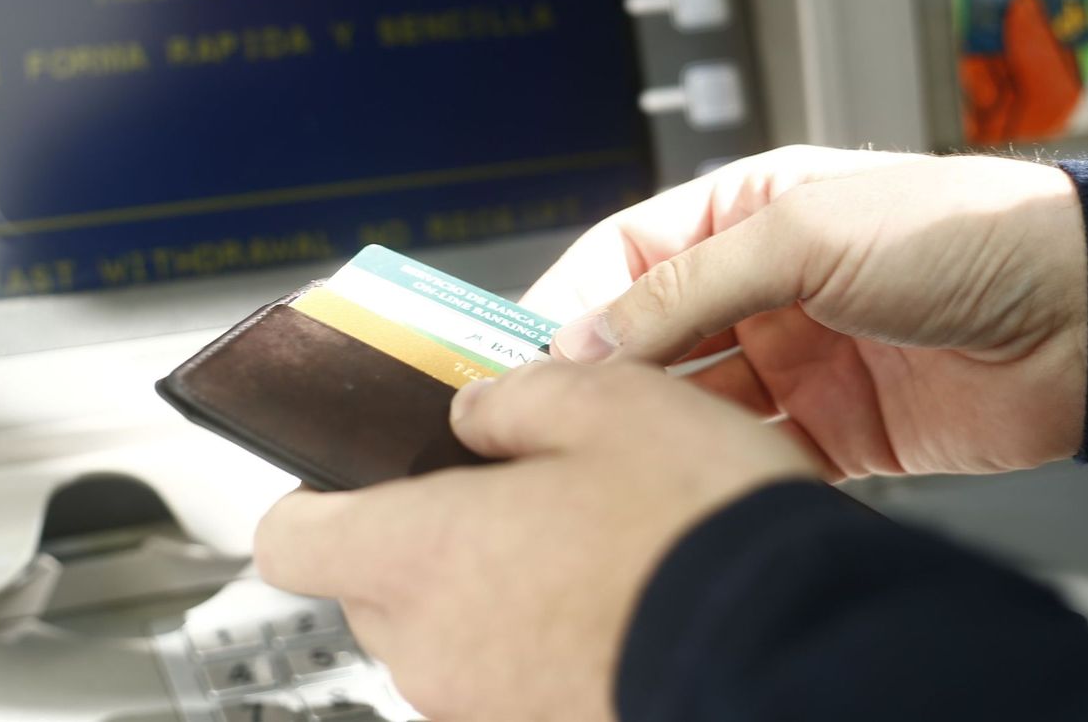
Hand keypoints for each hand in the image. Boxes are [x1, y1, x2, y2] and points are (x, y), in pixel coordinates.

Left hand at [254, 360, 816, 721]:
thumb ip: (517, 397)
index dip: (313, 497)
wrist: (796, 650)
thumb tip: (478, 410)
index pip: (291, 540)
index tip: (348, 472)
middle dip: (419, 535)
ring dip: (488, 588)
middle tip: (498, 486)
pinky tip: (614, 596)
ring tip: (580, 539)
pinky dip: (538, 639)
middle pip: (371, 588)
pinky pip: (510, 679)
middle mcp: (437, 649)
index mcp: (423, 553)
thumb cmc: (698, 529)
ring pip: (447, 636)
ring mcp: (490, 709)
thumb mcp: (610, 403)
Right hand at [527, 146, 1087, 476]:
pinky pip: (754, 456)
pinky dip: (721, 470)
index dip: (566, 304)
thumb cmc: (962, 231)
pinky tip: (689, 482)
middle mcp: (764, 289)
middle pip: (650, 339)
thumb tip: (585, 340)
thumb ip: (686, 289)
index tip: (514, 354)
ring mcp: (798, 363)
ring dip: (656, 430)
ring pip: (694, 405)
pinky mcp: (835, 434)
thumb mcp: (802, 236)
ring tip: (608, 458)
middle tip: (543, 420)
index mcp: (746, 216)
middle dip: (600, 378)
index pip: (625, 258)